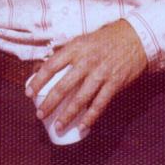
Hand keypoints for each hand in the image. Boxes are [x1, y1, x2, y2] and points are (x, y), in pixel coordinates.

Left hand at [25, 21, 148, 135]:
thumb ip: (68, 53)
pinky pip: (99, 105)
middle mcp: (87, 61)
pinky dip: (90, 118)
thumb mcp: (84, 40)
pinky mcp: (114, 84)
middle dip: (50, 103)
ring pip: (80, 99)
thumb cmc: (107, 39)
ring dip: (67, 115)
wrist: (136, 38)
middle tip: (40, 115)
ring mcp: (101, 73)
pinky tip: (82, 127)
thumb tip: (47, 67)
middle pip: (63, 86)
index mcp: (76, 48)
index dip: (37, 81)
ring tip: (58, 126)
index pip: (51, 66)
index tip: (28, 93)